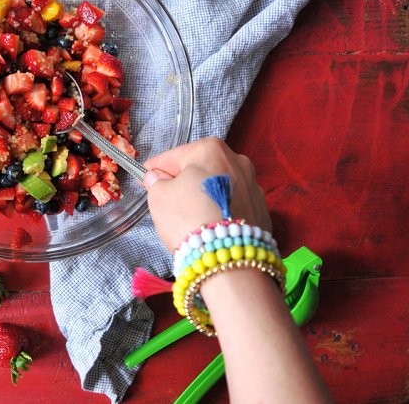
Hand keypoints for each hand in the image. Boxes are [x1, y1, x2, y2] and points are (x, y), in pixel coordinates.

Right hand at [142, 137, 271, 250]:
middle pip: (200, 170)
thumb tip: (157, 178)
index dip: (156, 169)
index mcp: (210, 150)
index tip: (146, 177)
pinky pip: (232, 206)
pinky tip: (208, 226)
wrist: (227, 260)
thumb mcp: (159, 197)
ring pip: (218, 188)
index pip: (173, 157)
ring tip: (188, 217)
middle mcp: (238, 162)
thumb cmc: (188, 219)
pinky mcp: (262, 212)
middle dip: (183, 182)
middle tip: (166, 198)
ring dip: (203, 197)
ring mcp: (254, 187)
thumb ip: (156, 182)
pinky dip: (219, 212)